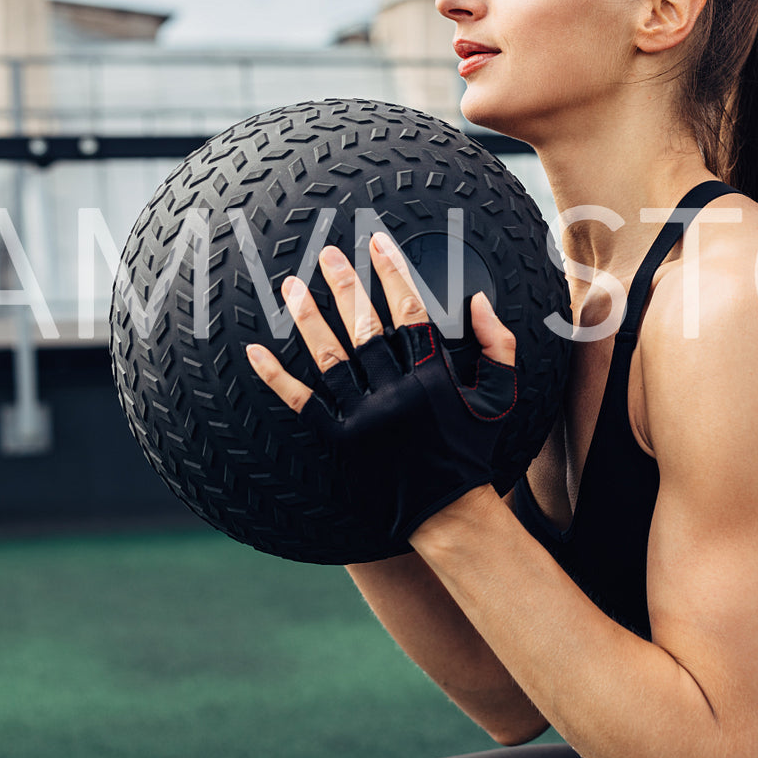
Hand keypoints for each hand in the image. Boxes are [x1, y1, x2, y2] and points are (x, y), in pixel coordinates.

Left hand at [245, 232, 518, 542]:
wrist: (448, 513)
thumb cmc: (472, 450)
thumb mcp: (499, 397)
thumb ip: (497, 344)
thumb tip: (480, 299)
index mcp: (432, 379)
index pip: (409, 312)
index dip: (392, 273)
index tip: (377, 243)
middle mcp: (395, 395)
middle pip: (365, 328)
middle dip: (346, 285)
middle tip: (328, 253)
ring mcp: (363, 419)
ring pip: (330, 358)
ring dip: (308, 319)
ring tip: (291, 286)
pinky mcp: (339, 443)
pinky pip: (302, 403)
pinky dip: (276, 377)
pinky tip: (257, 351)